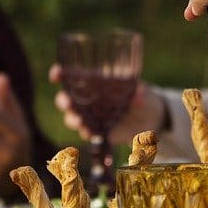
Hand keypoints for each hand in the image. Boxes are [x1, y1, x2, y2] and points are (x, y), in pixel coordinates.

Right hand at [49, 64, 167, 144]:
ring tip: (79, 121)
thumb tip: (139, 95)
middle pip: (66, 98)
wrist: (151, 119)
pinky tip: (89, 133)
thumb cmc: (143, 96)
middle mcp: (88, 98)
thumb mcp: (144, 90)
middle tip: (67, 103)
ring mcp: (91, 115)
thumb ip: (140, 92)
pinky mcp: (97, 130)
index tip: (56, 74)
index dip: (60, 74)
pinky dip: (86, 133)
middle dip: (63, 101)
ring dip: (72, 119)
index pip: (71, 75)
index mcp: (95, 81)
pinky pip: (86, 133)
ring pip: (72, 117)